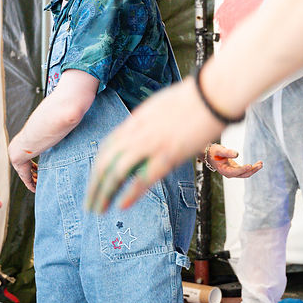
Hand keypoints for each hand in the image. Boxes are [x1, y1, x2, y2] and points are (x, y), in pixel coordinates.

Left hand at [8, 141, 37, 192]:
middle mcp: (22, 166)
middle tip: (40, 178)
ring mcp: (23, 172)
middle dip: (35, 175)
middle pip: (29, 172)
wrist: (18, 151)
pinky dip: (33, 187)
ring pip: (30, 178)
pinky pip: (29, 184)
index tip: (39, 169)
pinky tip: (36, 190)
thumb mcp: (34, 143)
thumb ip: (40, 140)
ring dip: (35, 182)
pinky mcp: (24, 177)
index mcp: (23, 158)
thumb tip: (47, 134)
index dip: (34, 167)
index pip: (29, 164)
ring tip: (40, 185)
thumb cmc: (27, 144)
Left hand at [86, 79, 227, 211]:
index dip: (99, 166)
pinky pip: (143, 176)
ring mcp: (151, 143)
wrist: (212, 93)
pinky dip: (130, 192)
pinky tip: (121, 205)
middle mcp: (138, 132)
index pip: (108, 146)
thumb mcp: (162, 106)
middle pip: (106, 161)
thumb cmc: (195, 97)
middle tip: (89, 203)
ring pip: (117, 171)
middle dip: (95, 185)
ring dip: (105, 193)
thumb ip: (150, 122)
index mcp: (136, 120)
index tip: (95, 180)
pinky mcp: (168, 154)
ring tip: (99, 210)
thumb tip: (146, 132)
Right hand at [205, 143, 262, 177]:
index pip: (235, 172)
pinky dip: (252, 168)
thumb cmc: (214, 152)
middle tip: (260, 164)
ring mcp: (233, 172)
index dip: (242, 169)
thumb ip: (227, 152)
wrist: (210, 155)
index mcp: (224, 170)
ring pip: (245, 173)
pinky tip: (258, 164)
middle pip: (243, 175)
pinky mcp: (236, 170)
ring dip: (253, 169)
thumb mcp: (218, 150)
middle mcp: (229, 173)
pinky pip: (245, 171)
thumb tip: (237, 154)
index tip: (249, 165)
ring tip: (261, 163)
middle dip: (252, 170)